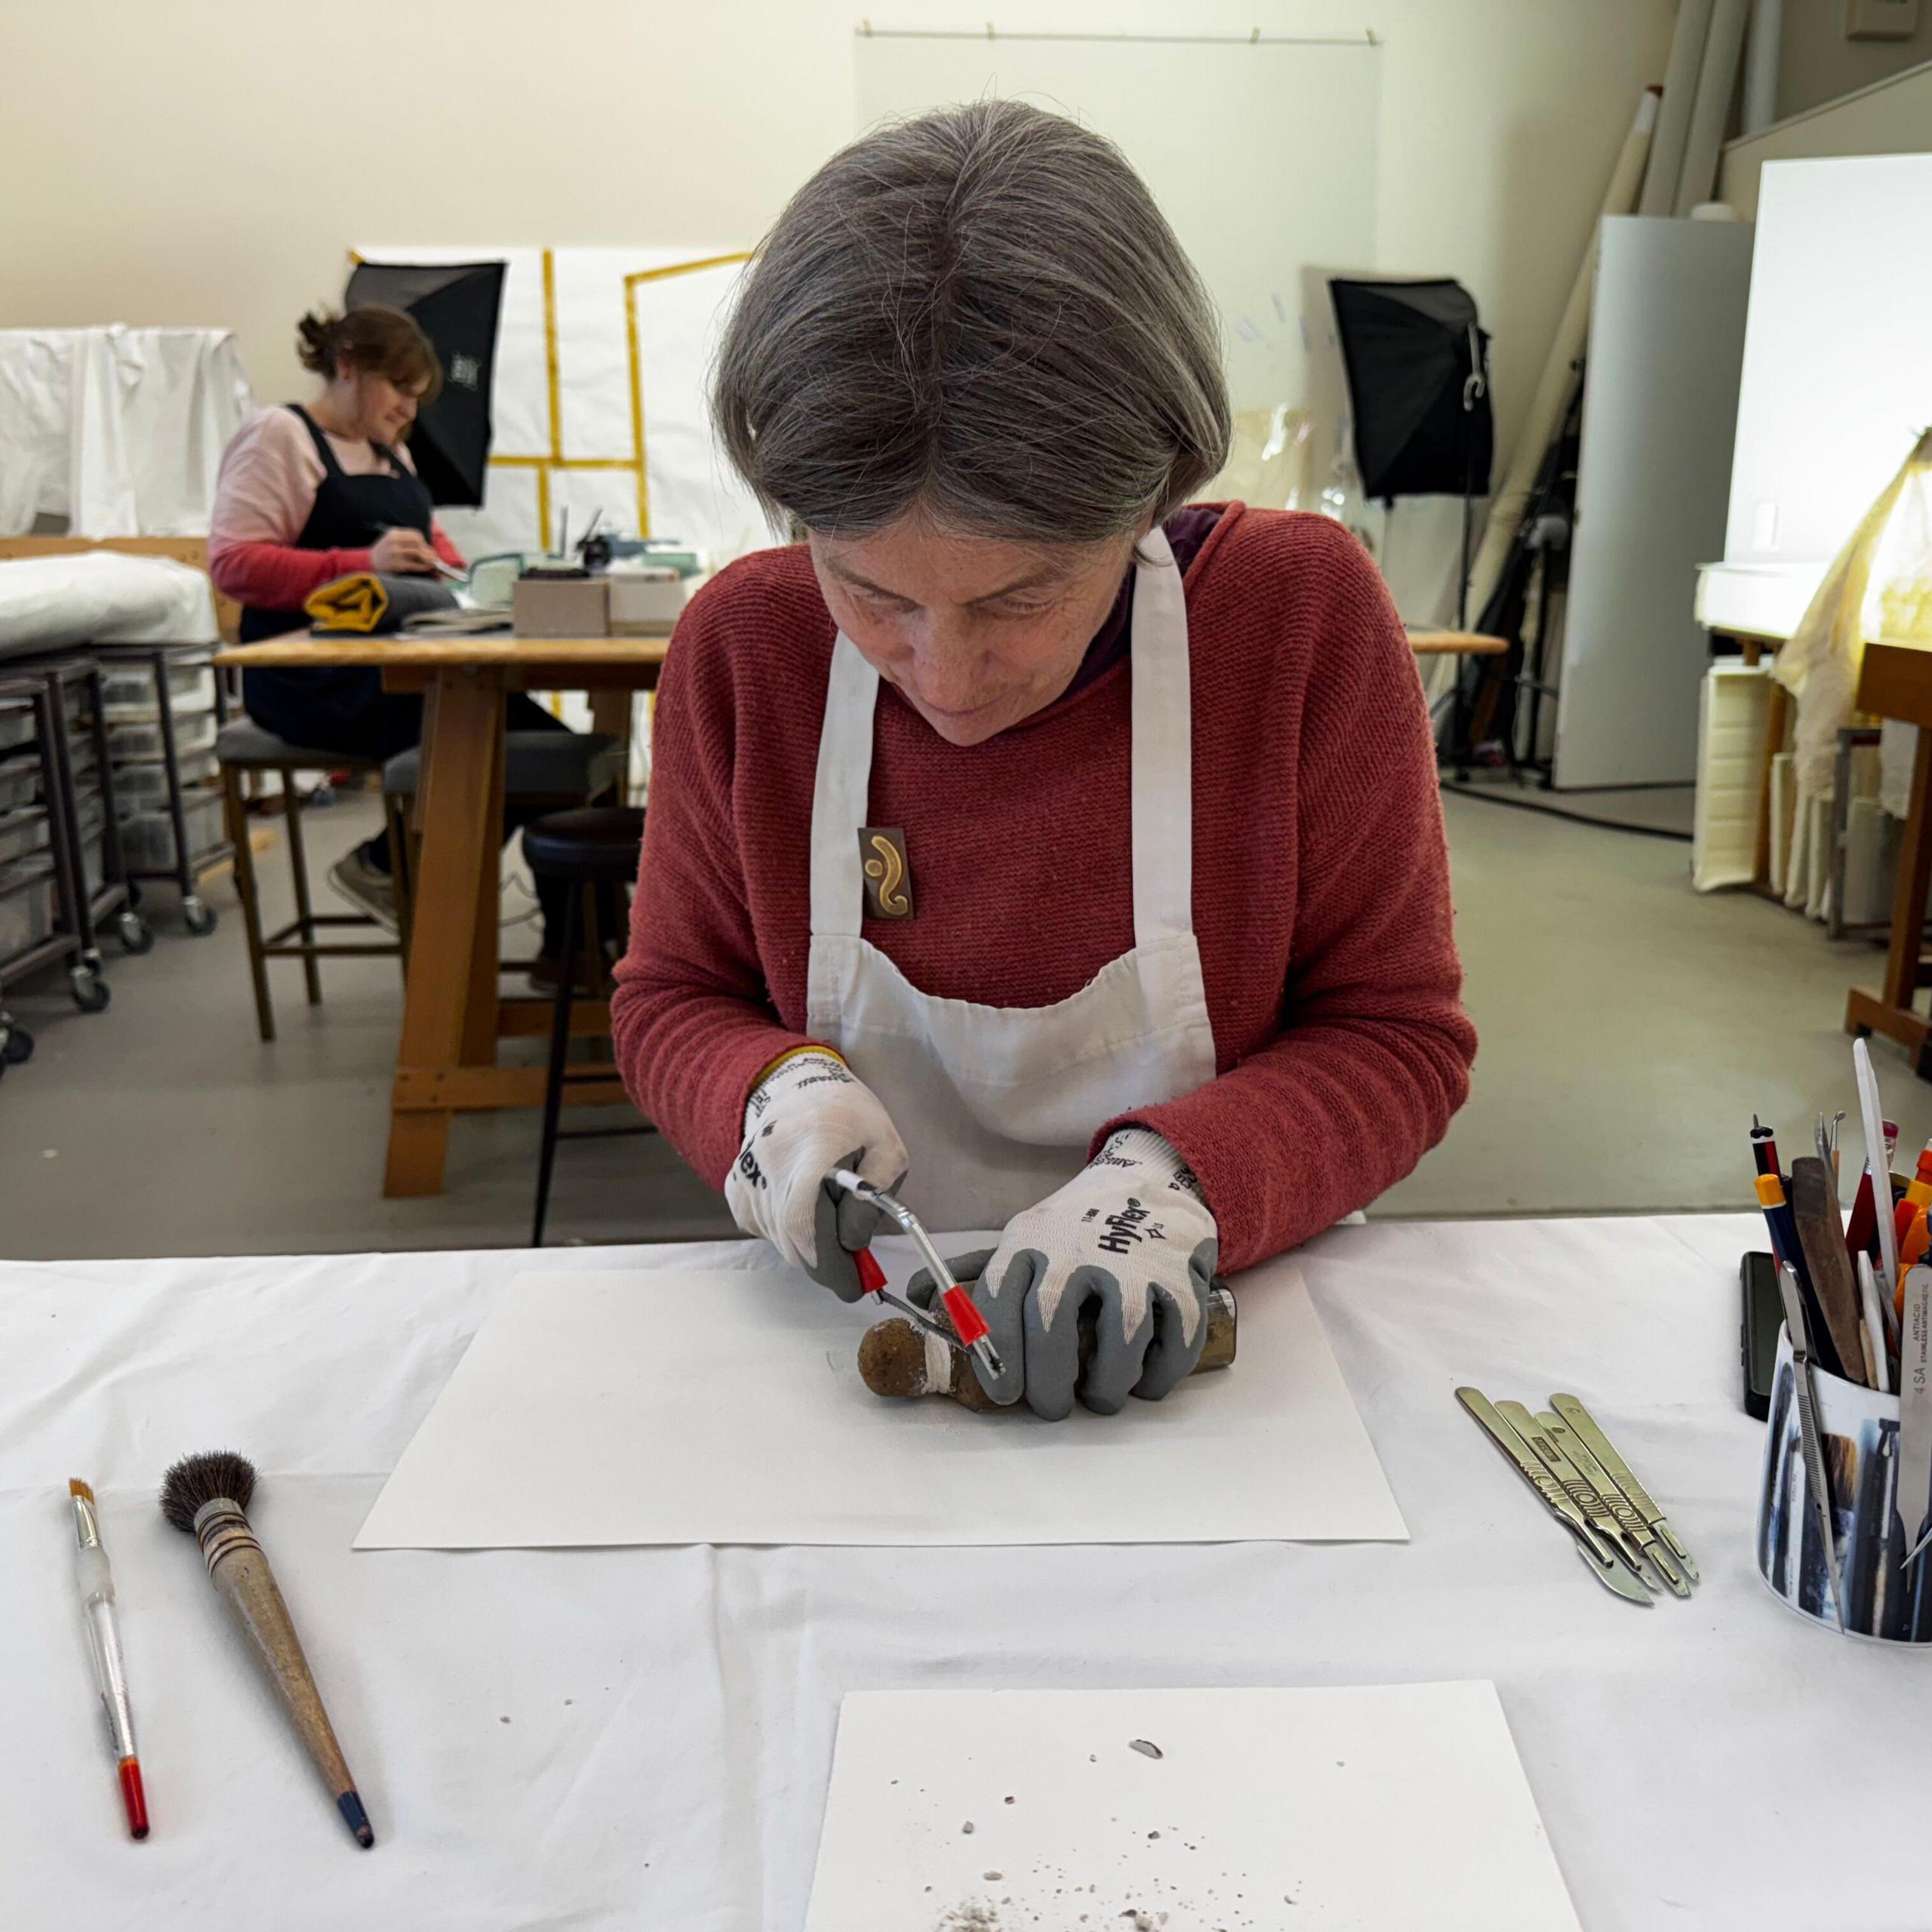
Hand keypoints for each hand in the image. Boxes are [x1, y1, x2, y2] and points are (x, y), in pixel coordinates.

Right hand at [370, 527, 439, 573]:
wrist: (367, 562)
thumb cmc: (383, 552)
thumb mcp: (391, 540)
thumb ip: (406, 541)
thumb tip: (427, 549)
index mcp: (394, 533)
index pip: (415, 534)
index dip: (424, 542)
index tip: (427, 547)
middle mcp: (394, 541)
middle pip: (418, 543)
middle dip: (428, 550)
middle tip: (434, 556)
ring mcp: (395, 553)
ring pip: (418, 553)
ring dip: (428, 559)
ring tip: (432, 562)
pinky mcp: (396, 564)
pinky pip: (414, 565)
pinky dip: (423, 567)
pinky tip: (426, 568)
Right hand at [723, 1048, 908, 1299]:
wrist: (800, 1089)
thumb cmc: (852, 1120)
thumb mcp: (888, 1149)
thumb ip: (874, 1199)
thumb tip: (852, 1244)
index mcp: (811, 1147)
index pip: (805, 1222)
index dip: (829, 1264)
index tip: (856, 1285)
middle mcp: (768, 1163)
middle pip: (794, 1241)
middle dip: (829, 1262)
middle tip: (855, 1259)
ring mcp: (745, 1178)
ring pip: (782, 1242)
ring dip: (811, 1242)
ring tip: (829, 1205)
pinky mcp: (736, 1191)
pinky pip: (767, 1232)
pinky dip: (790, 1232)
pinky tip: (804, 1200)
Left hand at [913, 1129, 1217, 1419]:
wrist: (1152, 1177)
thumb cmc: (1077, 1224)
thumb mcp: (1023, 1236)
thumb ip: (974, 1271)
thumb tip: (912, 1293)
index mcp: (1028, 1245)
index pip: (997, 1302)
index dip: (996, 1357)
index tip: (1003, 1395)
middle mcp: (1075, 1253)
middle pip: (1052, 1327)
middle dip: (1049, 1383)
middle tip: (1052, 1407)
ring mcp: (1131, 1264)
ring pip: (1119, 1340)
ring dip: (1109, 1385)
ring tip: (1102, 1397)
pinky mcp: (1178, 1278)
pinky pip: (1173, 1341)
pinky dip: (1159, 1375)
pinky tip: (1144, 1382)